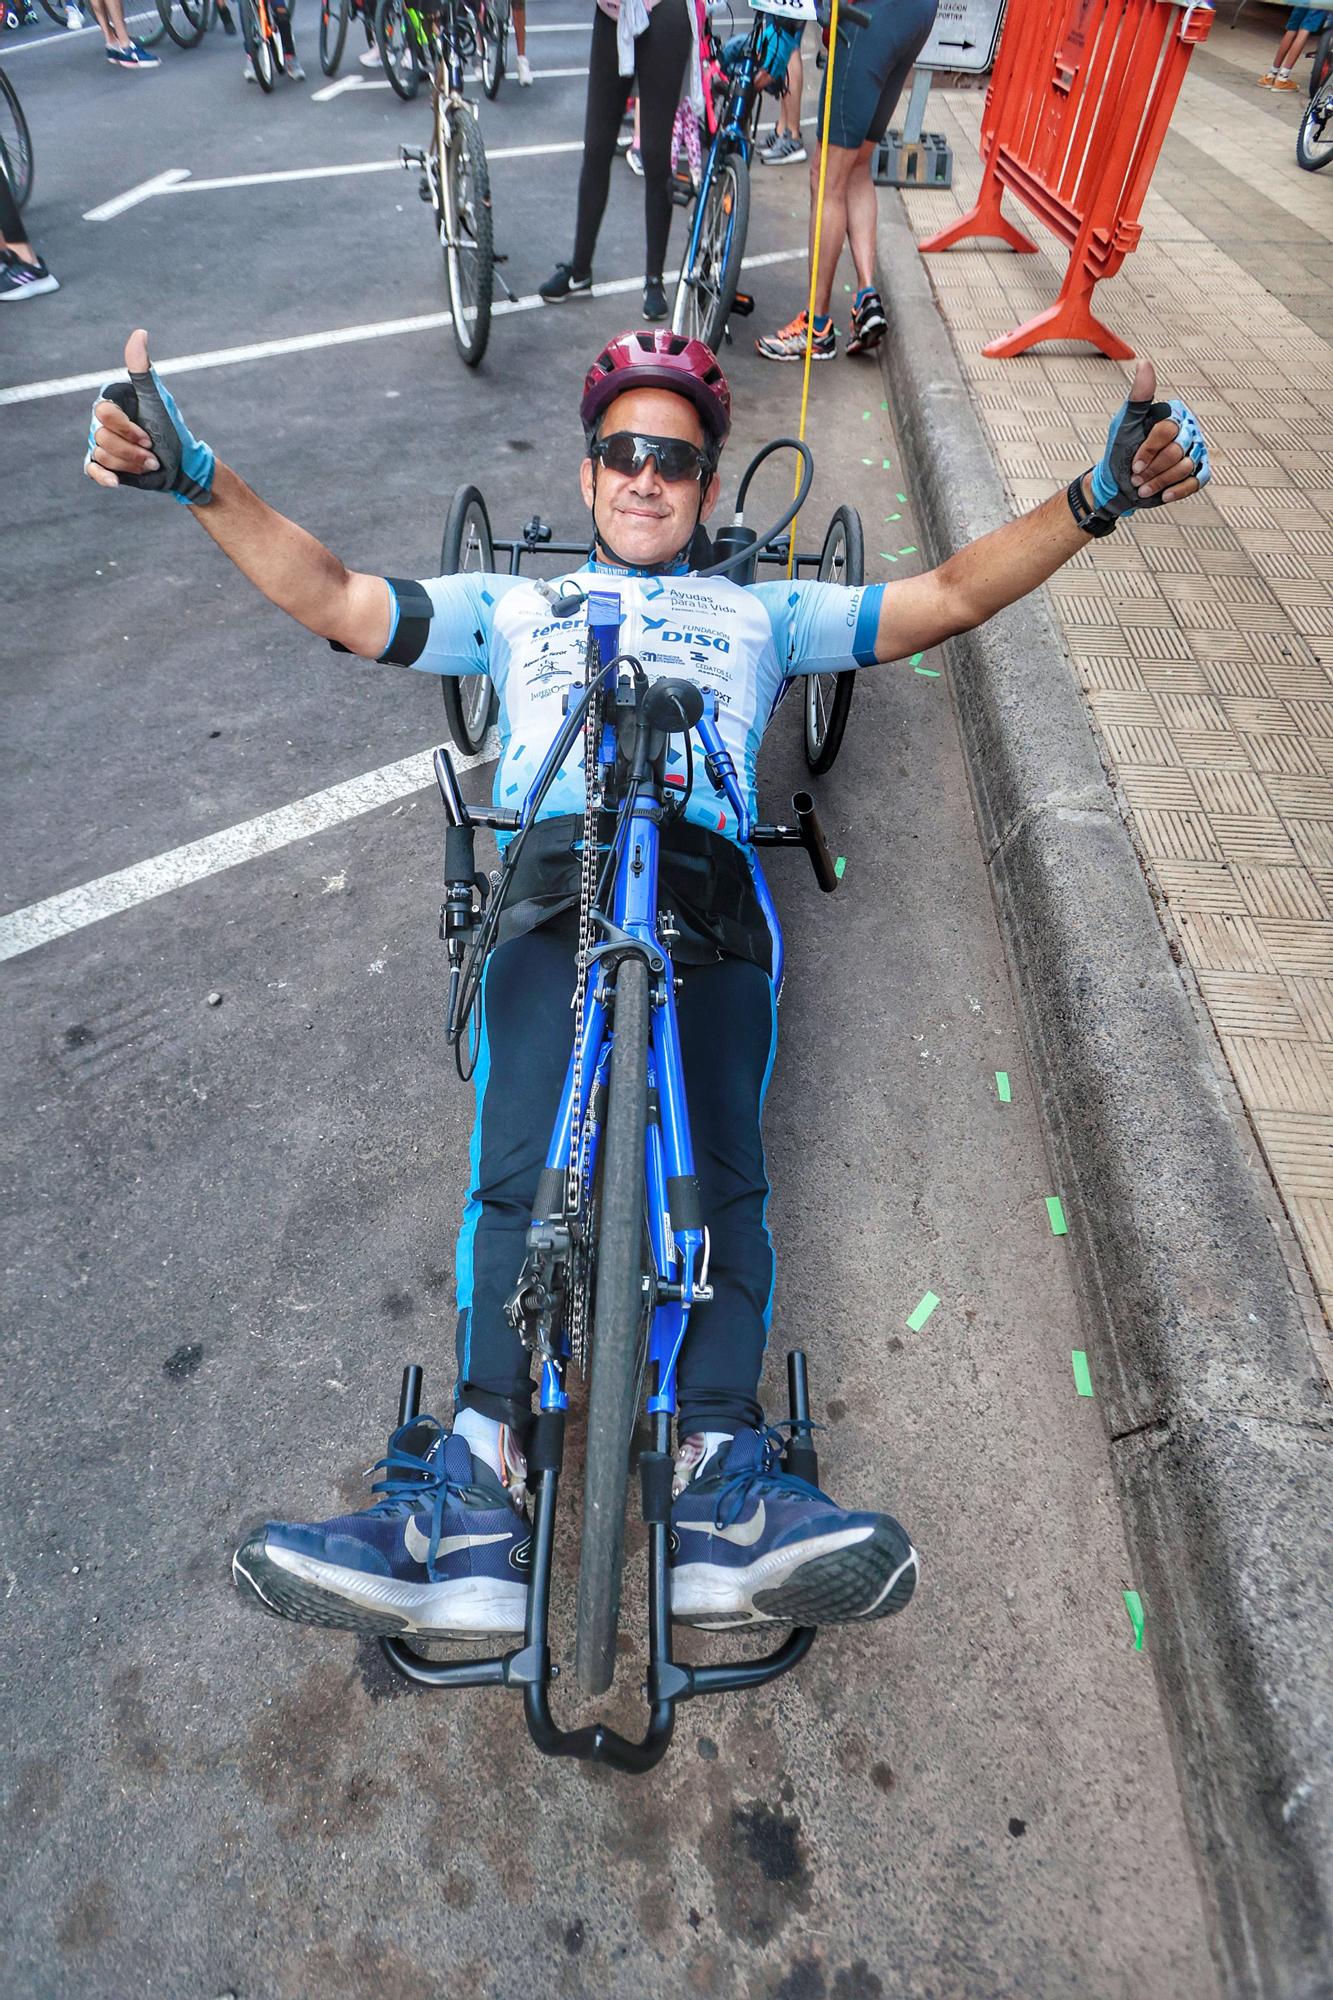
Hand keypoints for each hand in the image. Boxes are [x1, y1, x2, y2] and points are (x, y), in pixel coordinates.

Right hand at [84, 328, 214, 505]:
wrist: (181, 465)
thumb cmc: (170, 429)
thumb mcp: (157, 399)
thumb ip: (142, 370)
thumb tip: (140, 333)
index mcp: (113, 402)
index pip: (104, 414)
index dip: (127, 429)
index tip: (149, 436)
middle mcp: (103, 421)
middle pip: (101, 437)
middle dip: (131, 450)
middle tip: (152, 452)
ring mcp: (101, 442)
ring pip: (101, 454)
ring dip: (131, 465)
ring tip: (150, 463)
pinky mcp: (103, 464)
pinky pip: (91, 469)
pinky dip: (104, 476)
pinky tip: (116, 482)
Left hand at [1088, 359, 1209, 517]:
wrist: (1119, 484)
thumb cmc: (1121, 450)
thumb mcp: (1125, 423)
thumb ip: (1138, 397)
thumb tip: (1145, 362)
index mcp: (1173, 416)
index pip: (1168, 431)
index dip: (1149, 450)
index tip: (1134, 462)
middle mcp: (1189, 430)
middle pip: (1177, 450)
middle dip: (1153, 468)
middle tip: (1137, 476)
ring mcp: (1195, 452)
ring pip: (1186, 467)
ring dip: (1160, 481)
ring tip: (1143, 486)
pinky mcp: (1198, 473)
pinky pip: (1197, 481)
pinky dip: (1178, 490)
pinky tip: (1163, 495)